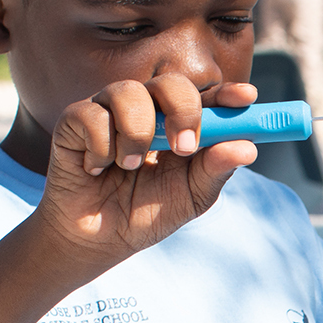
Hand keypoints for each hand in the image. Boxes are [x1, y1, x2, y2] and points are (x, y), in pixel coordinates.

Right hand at [33, 74, 257, 276]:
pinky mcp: (75, 119)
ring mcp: (110, 110)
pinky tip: (96, 168)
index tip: (247, 97)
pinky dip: (100, 149)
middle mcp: (147, 109)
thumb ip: (215, 171)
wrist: (97, 239)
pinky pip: (91, 116)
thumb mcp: (190, 197)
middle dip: (183, 110)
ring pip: (127, 92)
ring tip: (128, 168)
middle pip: (170, 83)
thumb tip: (248, 149)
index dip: (227, 93)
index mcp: (180, 124)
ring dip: (135, 135)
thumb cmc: (146, 213)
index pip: (207, 97)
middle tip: (183, 148)